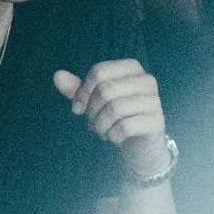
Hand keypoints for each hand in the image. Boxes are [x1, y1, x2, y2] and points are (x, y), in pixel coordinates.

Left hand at [52, 60, 168, 180]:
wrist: (140, 145)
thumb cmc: (116, 117)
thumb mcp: (93, 101)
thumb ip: (76, 88)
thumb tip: (57, 75)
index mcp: (132, 67)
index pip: (99, 71)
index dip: (82, 91)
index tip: (77, 109)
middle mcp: (147, 80)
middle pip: (106, 90)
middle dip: (92, 111)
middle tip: (92, 124)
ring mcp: (154, 100)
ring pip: (115, 108)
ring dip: (101, 126)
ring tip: (103, 131)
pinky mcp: (157, 121)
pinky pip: (125, 127)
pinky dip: (113, 136)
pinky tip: (115, 138)